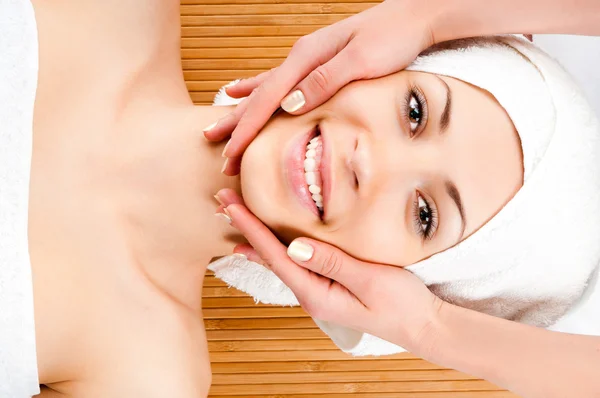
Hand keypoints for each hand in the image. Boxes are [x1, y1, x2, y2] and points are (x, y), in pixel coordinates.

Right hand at [205, 0, 433, 174]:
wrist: (413, 16)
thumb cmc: (392, 38)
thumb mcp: (361, 61)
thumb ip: (323, 82)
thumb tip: (289, 106)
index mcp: (306, 57)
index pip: (268, 99)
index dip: (247, 128)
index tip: (231, 153)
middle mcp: (301, 57)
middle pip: (259, 96)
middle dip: (237, 124)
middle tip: (216, 150)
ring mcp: (307, 59)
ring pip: (264, 90)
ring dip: (241, 111)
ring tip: (217, 125)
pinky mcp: (316, 63)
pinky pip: (277, 81)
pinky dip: (256, 89)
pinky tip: (242, 89)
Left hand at [215, 189, 443, 354]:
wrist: (422, 325)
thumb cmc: (401, 304)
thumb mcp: (369, 280)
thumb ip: (332, 263)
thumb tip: (294, 246)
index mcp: (316, 294)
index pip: (276, 256)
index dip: (252, 229)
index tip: (231, 206)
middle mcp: (311, 294)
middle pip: (270, 257)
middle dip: (245, 228)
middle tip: (222, 201)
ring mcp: (319, 291)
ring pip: (280, 259)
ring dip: (256, 236)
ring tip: (234, 218)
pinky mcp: (329, 285)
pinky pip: (295, 262)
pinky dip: (276, 246)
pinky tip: (268, 243)